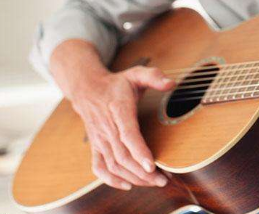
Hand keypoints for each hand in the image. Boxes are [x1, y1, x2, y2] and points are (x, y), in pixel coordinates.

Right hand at [69, 65, 174, 189]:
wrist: (87, 89)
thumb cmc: (117, 83)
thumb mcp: (136, 73)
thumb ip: (154, 76)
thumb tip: (171, 83)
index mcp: (118, 110)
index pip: (127, 134)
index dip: (139, 151)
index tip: (152, 165)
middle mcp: (107, 128)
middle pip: (123, 156)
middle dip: (143, 172)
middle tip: (163, 179)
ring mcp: (99, 139)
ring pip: (113, 165)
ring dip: (133, 177)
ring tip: (153, 182)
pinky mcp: (95, 146)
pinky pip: (99, 167)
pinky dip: (111, 180)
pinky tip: (128, 185)